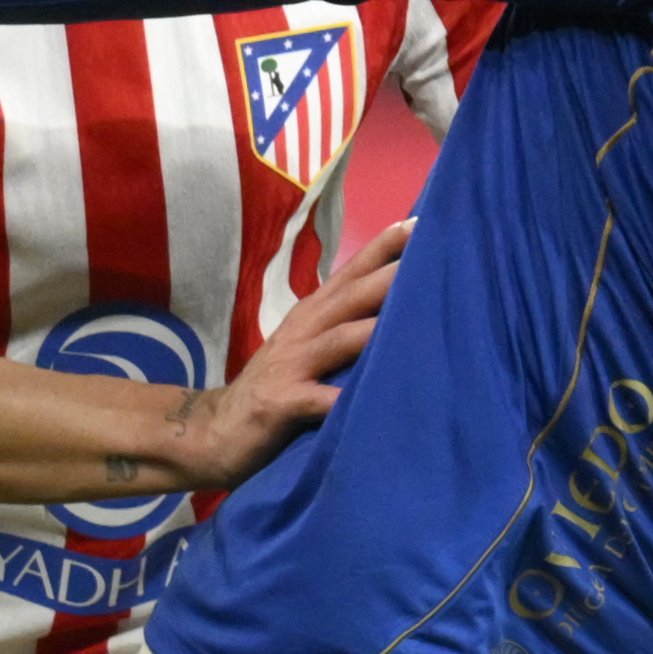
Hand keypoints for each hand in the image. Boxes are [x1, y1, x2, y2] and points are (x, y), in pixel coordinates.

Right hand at [158, 212, 408, 487]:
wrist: (217, 430)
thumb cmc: (278, 386)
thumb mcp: (310, 348)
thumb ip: (346, 326)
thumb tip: (401, 307)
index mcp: (314, 313)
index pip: (353, 272)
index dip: (385, 247)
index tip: (423, 223)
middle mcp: (304, 330)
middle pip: (352, 296)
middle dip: (391, 276)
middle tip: (435, 257)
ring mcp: (291, 364)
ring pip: (339, 340)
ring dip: (374, 330)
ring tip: (416, 322)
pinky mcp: (282, 402)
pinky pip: (318, 401)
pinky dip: (343, 402)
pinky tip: (371, 403)